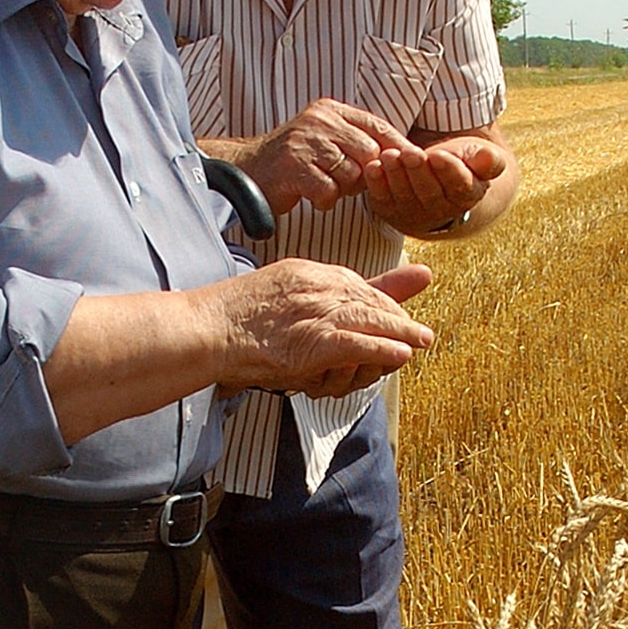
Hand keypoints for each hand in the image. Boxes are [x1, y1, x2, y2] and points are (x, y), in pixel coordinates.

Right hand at [212, 258, 433, 397]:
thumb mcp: (277, 290)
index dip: (383, 300)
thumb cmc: (234, 316)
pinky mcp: (315, 341)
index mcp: (308, 273)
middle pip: (371, 301)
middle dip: (398, 318)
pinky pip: (359, 344)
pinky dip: (383, 350)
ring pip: (373, 320)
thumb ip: (309, 293)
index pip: (356, 284)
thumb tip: (320, 302)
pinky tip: (400, 354)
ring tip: (420, 342)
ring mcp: (318, 312)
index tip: (398, 312)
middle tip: (419, 333)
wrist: (207, 328)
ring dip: (402, 333)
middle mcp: (317, 287)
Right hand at [215, 100, 415, 215]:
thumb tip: (402, 155)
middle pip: (368, 153)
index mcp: (330, 110)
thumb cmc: (294, 161)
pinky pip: (329, 191)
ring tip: (324, 185)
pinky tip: (311, 195)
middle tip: (344, 182)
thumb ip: (357, 142)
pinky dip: (324, 200)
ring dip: (342, 189)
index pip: (377, 125)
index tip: (413, 162)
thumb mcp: (326, 140)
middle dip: (363, 175)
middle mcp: (319, 120)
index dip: (398, 146)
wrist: (247, 171)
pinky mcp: (294, 166)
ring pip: (350, 174)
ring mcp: (305, 142)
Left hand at [364, 136, 509, 236]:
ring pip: (405, 196)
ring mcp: (413, 213)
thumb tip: (488, 157)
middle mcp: (440, 210)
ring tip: (390, 155)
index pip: (459, 185)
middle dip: (418, 171)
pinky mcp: (390, 209)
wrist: (436, 178)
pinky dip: (376, 184)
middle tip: (410, 153)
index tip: (438, 156)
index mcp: (467, 196)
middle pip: (429, 192)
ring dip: (395, 175)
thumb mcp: (477, 157)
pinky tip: (373, 167)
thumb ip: (487, 159)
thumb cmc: (460, 162)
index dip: (448, 171)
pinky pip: (382, 199)